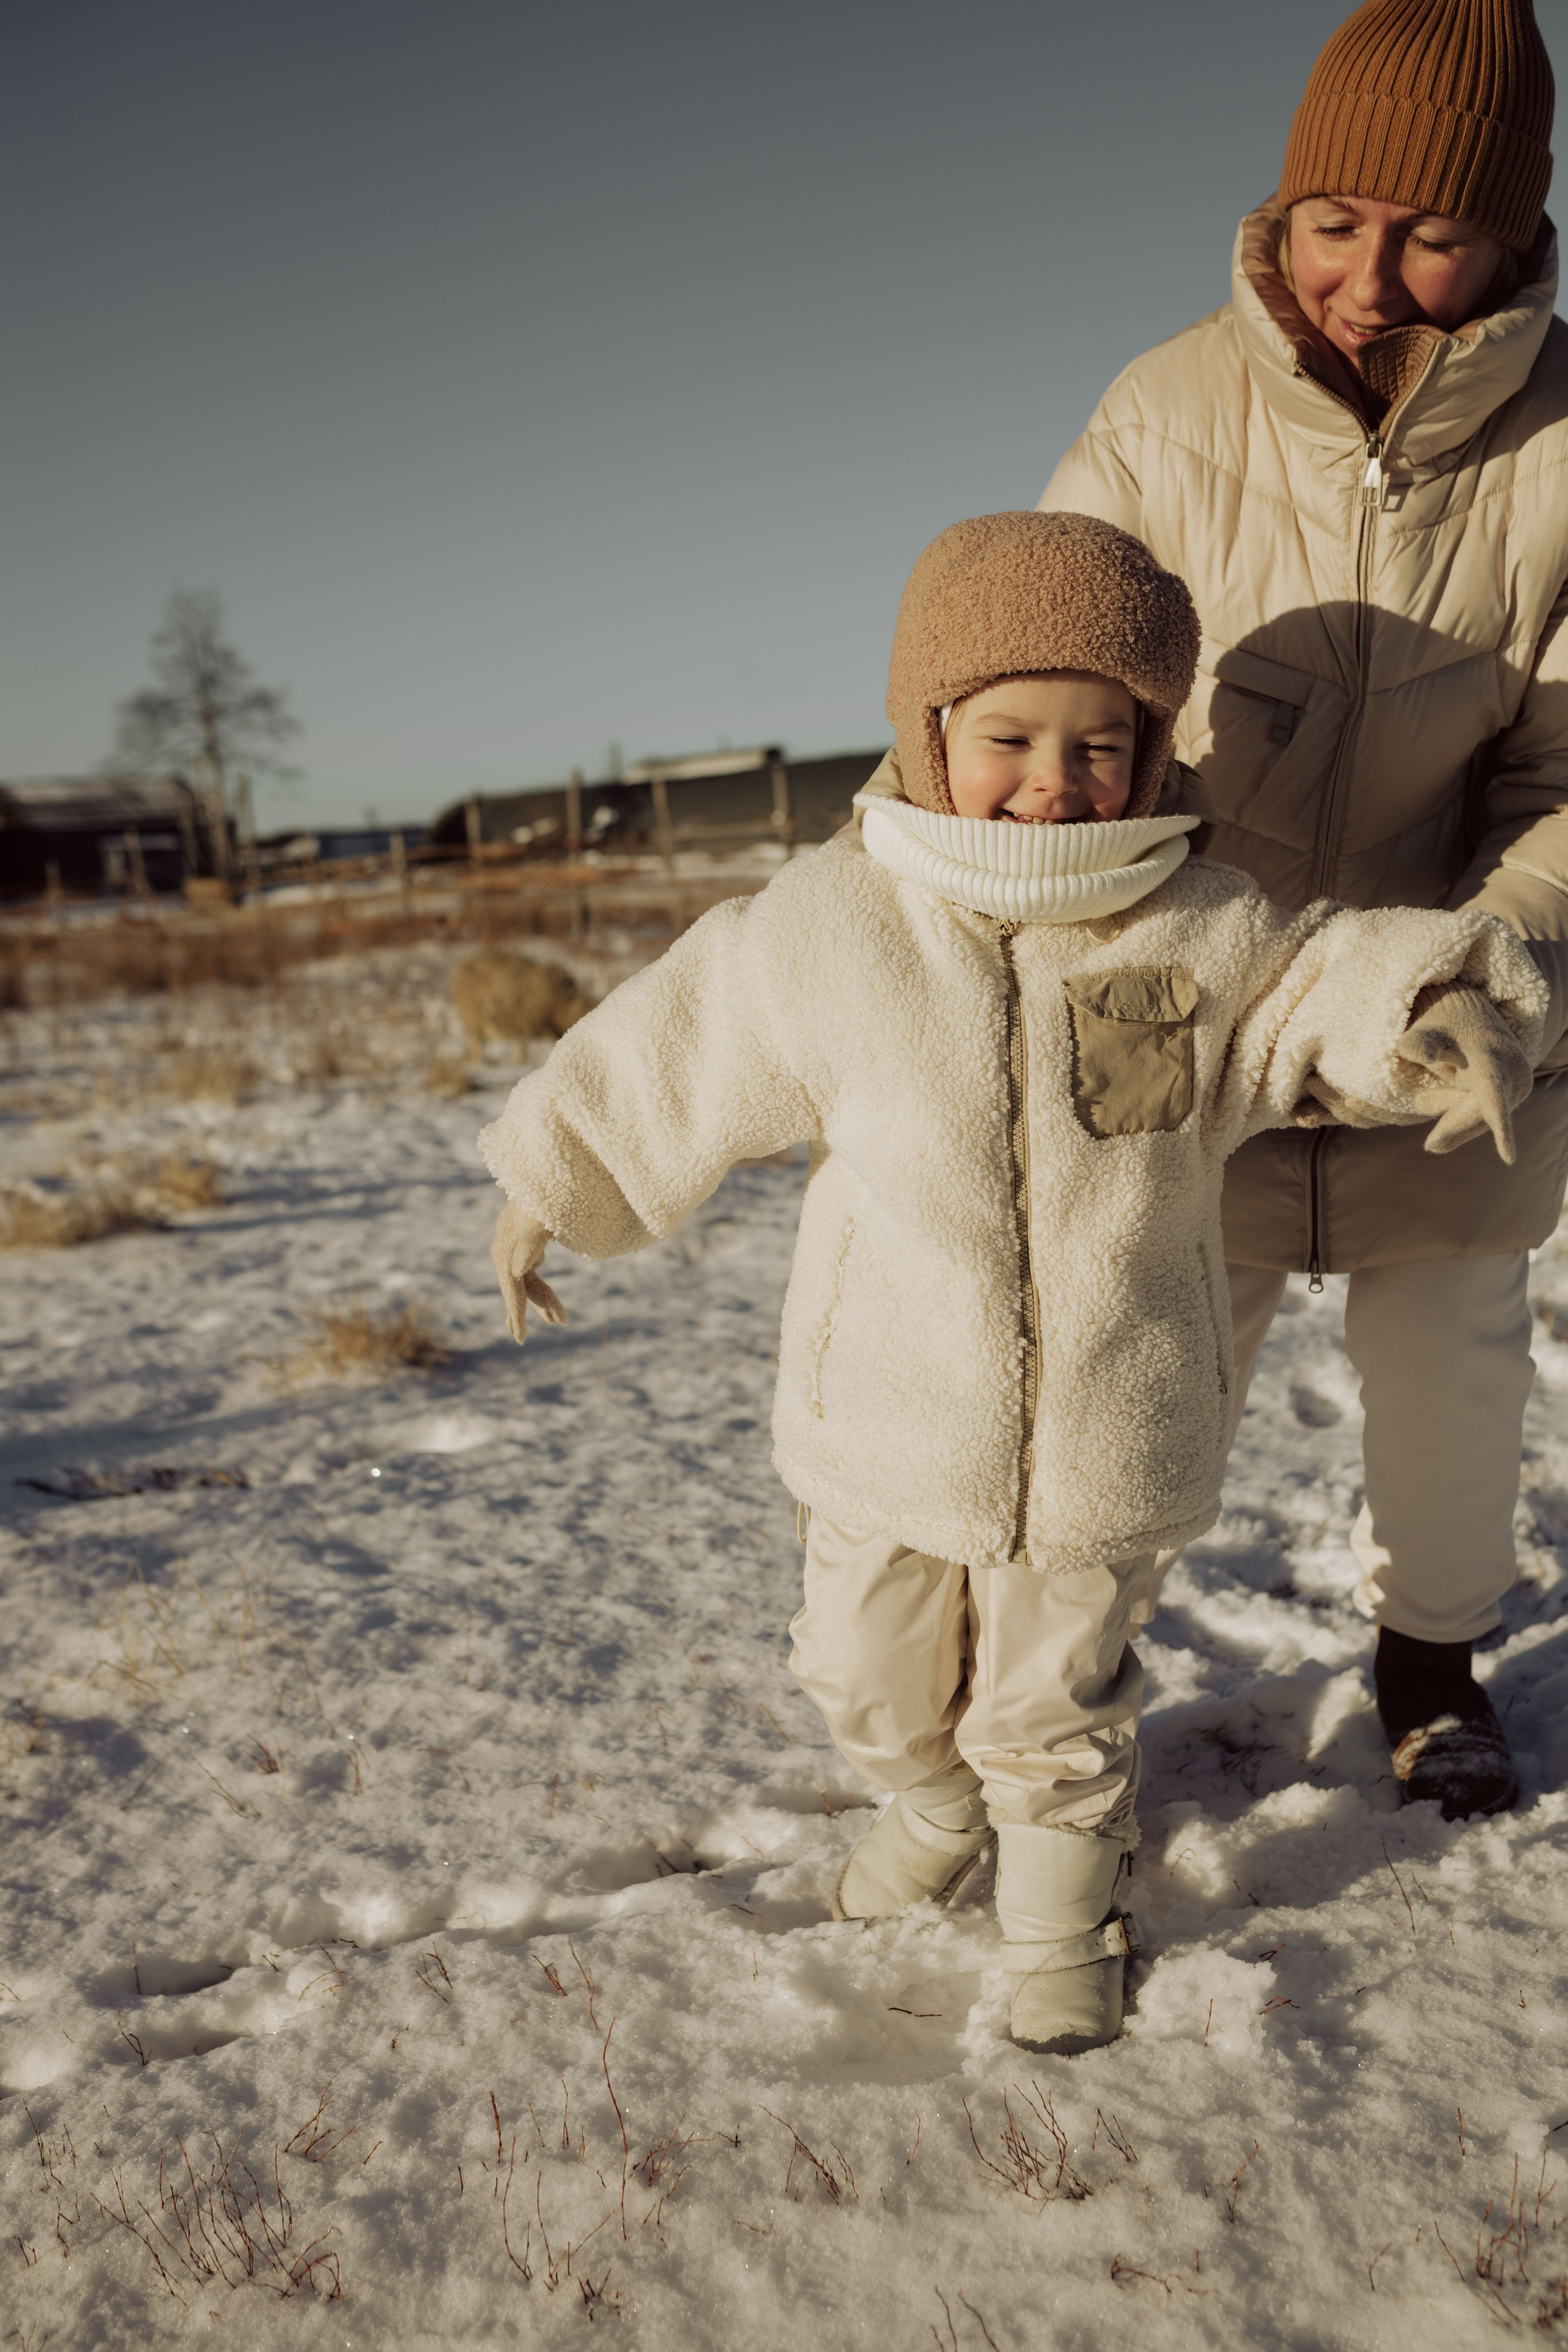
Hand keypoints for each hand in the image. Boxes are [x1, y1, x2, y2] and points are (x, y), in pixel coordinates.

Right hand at [490, 1200, 567, 1343]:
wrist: (546, 1164)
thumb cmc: (547, 1193)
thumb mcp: (540, 1219)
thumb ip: (529, 1244)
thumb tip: (515, 1272)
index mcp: (507, 1244)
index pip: (512, 1286)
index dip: (516, 1313)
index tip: (520, 1339)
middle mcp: (505, 1243)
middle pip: (518, 1284)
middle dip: (538, 1305)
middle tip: (561, 1322)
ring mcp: (513, 1238)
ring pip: (524, 1276)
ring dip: (541, 1296)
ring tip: (561, 1318)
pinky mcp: (523, 1234)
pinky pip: (528, 1264)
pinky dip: (536, 1280)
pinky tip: (541, 1289)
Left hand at [1395, 983, 1533, 1162]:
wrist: (1467, 1013)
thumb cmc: (1441, 1026)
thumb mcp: (1424, 1032)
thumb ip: (1419, 1044)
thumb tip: (1425, 1056)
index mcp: (1491, 1057)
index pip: (1492, 1094)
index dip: (1499, 1126)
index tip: (1508, 1158)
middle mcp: (1512, 1071)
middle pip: (1482, 1112)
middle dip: (1455, 1125)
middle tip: (1431, 1145)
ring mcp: (1517, 1082)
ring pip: (1483, 1114)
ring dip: (1455, 1114)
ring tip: (1427, 1098)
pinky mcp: (1514, 1091)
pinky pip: (1487, 1112)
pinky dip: (1461, 1112)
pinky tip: (1438, 1116)